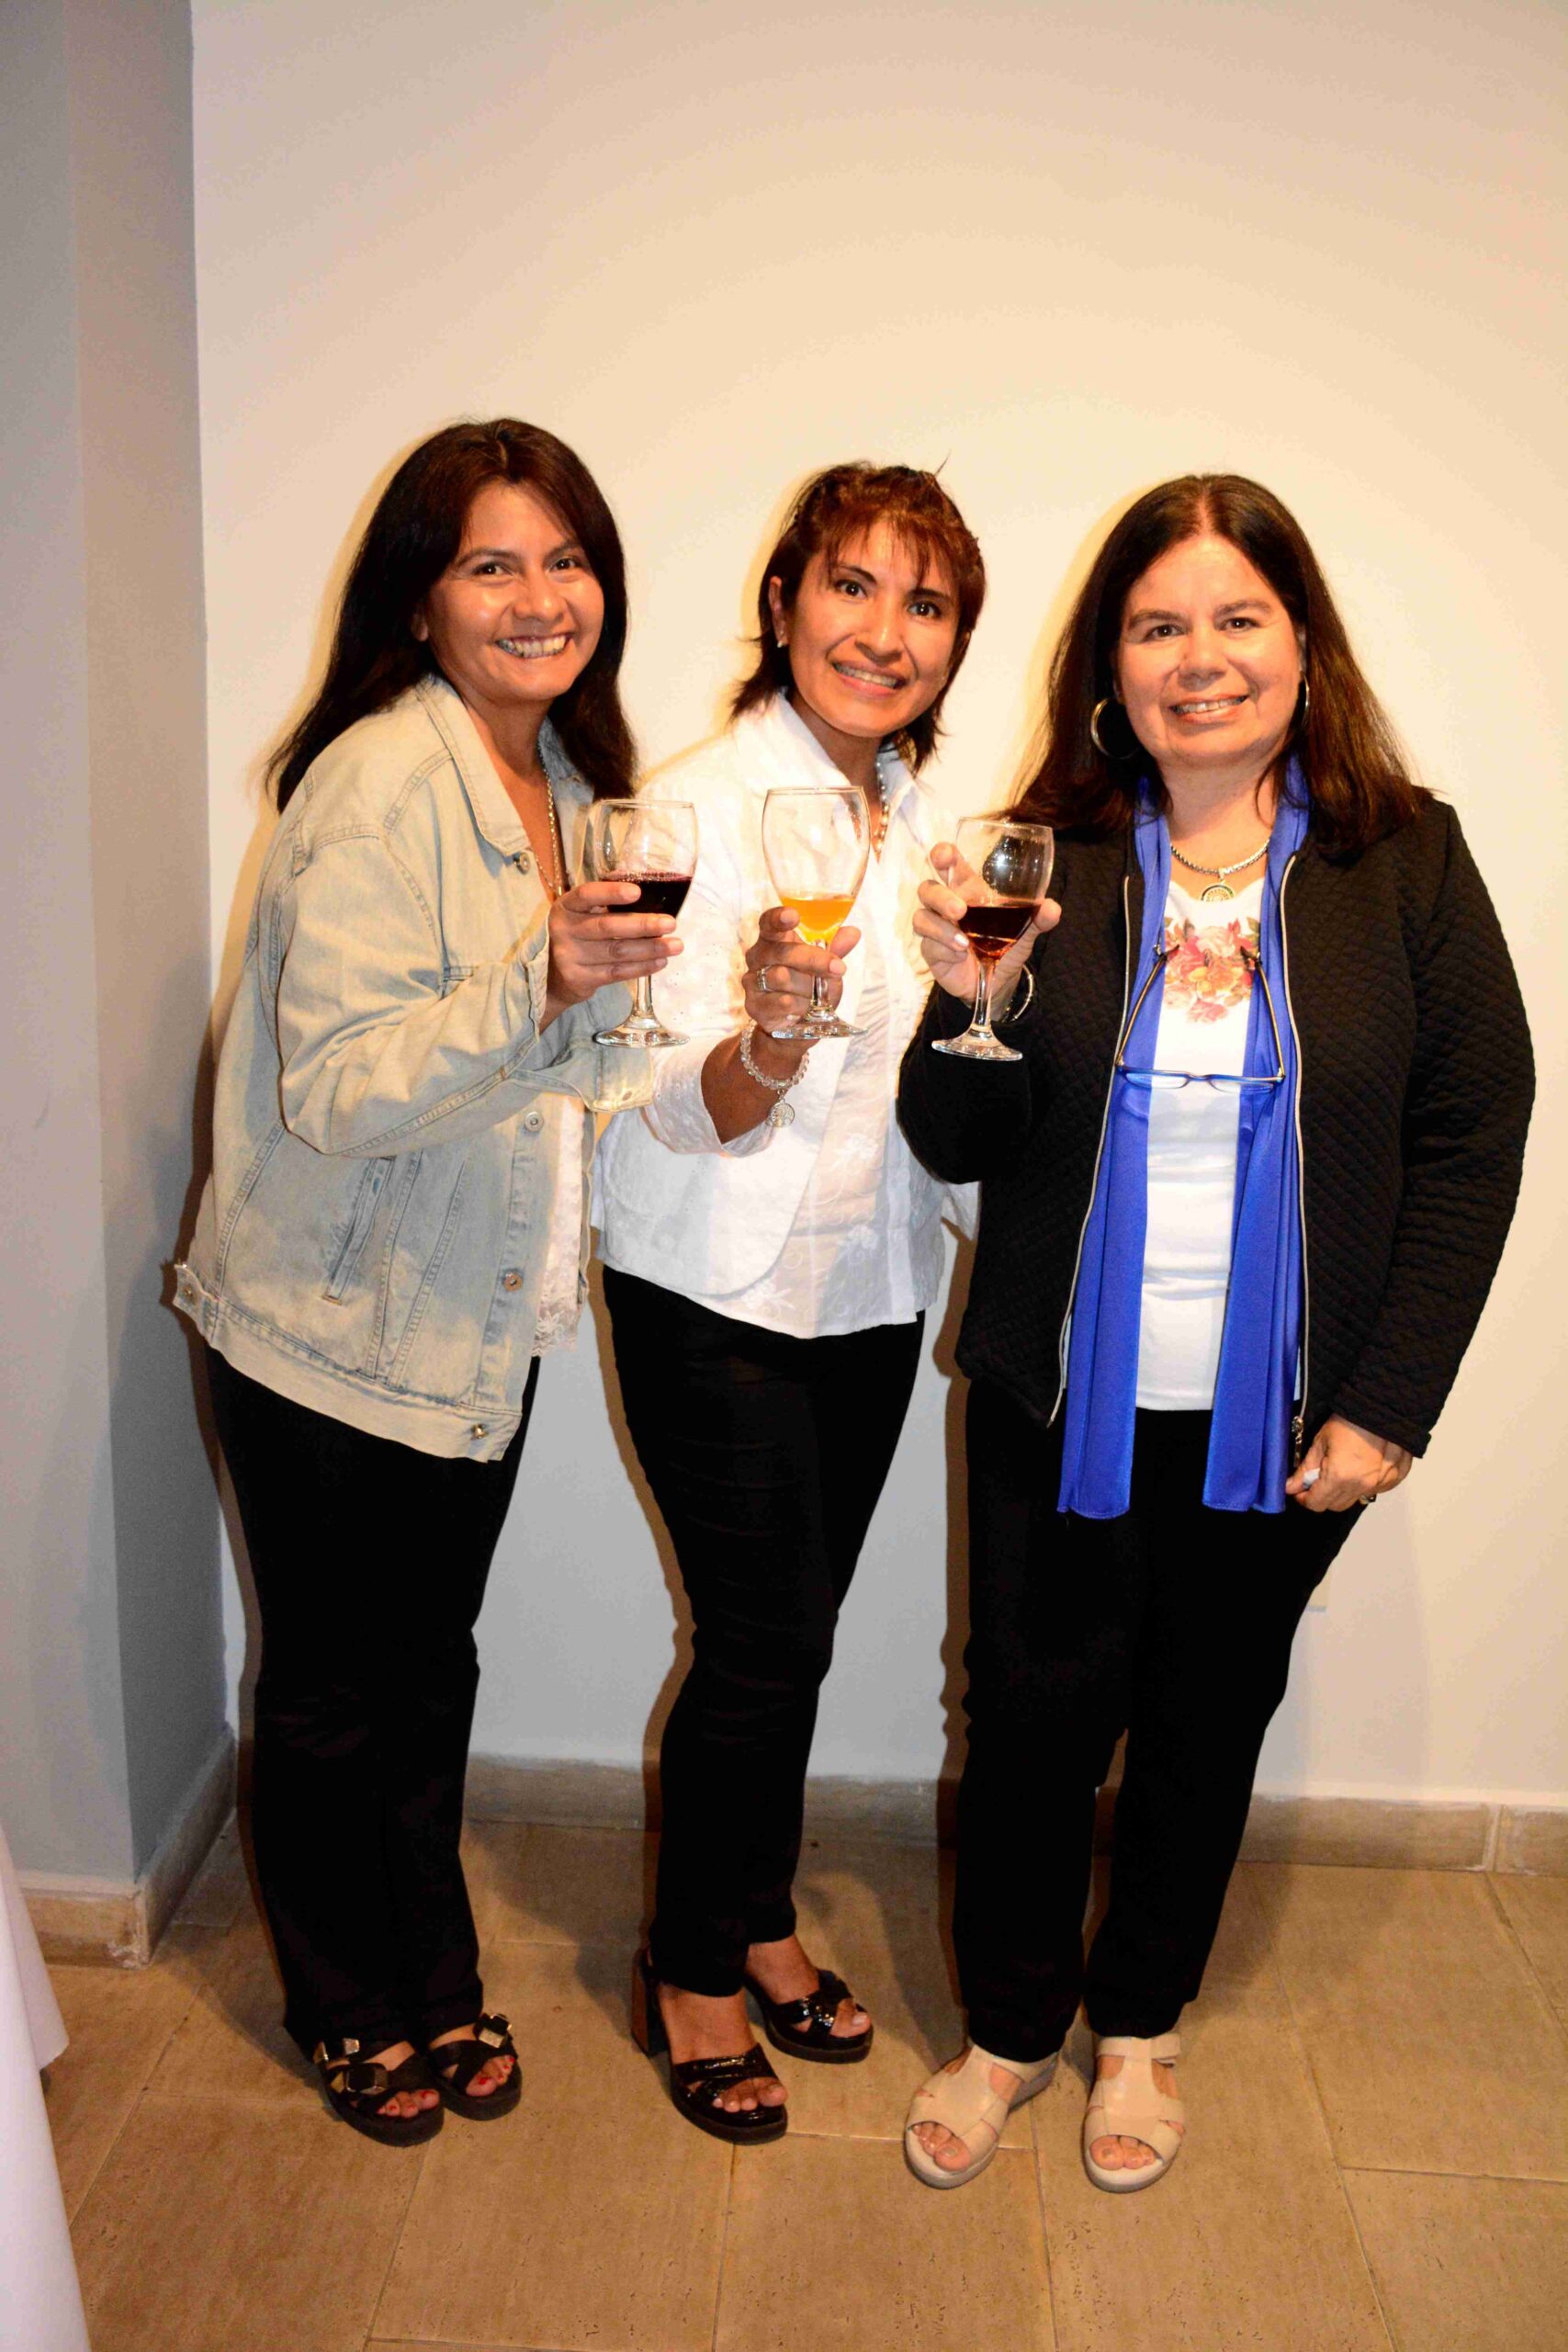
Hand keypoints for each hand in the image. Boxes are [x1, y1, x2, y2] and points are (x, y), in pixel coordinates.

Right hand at [542, 879, 680, 1026]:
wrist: (554, 977)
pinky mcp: (578, 979)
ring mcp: (569, 956)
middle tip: (671, 923)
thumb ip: (605, 899)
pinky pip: (616, 973)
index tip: (637, 892)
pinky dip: (641, 968)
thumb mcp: (583, 913)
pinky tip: (660, 962)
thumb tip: (643, 880)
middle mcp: (563, 929)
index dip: (611, 893)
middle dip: (643, 925)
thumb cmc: (579, 936)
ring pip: (616, 952)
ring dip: (650, 948)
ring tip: (675, 945)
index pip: (587, 895)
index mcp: (566, 906)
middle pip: (607, 927)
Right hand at [742, 904, 859, 1037]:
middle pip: (782, 952)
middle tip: (838, 968)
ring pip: (782, 978)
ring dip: (808, 987)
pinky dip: (801, 1006)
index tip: (794, 915)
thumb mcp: (824, 966)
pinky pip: (782, 1002)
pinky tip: (806, 1008)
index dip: (778, 917)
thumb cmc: (807, 986)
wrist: (794, 1024)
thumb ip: (835, 949)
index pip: (768, 923)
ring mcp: (752, 981)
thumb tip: (853, 933)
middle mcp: (758, 957)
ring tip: (818, 996)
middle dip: (813, 959)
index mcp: (773, 940)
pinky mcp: (754, 1005)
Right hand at [914, 843, 1059, 1000]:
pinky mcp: (931, 950)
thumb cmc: (1007, 946)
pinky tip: (959, 955)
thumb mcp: (1027, 931)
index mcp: (968, 890)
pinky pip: (928, 944)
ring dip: (941, 927)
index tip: (944, 855)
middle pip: (928, 888)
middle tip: (960, 910)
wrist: (999, 982)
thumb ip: (1039, 918)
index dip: (942, 854)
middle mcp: (947, 905)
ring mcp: (937, 928)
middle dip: (939, 895)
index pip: (949, 864)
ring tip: (964, 941)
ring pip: (922, 916)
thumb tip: (1052, 908)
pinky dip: (944, 948)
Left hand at [1285, 1416, 1412, 1511]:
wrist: (1381, 1407)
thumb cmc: (1348, 1421)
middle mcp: (1362, 1486)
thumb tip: (1290, 1487)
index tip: (1299, 1490)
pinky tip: (1359, 1469)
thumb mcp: (1320, 1442)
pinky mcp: (1395, 1478)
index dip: (1304, 1498)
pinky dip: (1363, 1485)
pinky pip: (1374, 1490)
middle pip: (1336, 1505)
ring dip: (1342, 1492)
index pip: (1317, 1503)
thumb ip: (1304, 1469)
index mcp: (1340, 1477)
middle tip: (1317, 1479)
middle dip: (1322, 1495)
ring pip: (1355, 1499)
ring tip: (1339, 1470)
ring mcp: (1381, 1483)